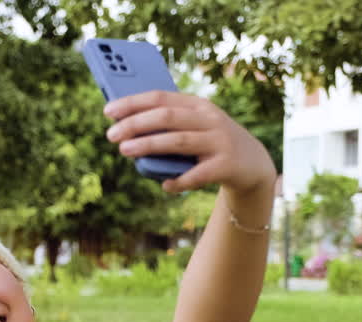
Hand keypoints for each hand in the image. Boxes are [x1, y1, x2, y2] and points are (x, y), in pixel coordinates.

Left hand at [104, 90, 276, 195]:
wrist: (253, 163)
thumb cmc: (211, 143)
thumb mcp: (195, 126)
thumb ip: (169, 125)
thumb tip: (126, 130)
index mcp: (198, 105)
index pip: (161, 97)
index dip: (133, 103)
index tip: (108, 111)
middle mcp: (209, 120)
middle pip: (167, 117)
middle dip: (136, 124)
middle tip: (111, 134)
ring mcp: (219, 142)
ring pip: (179, 141)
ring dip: (149, 146)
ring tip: (124, 151)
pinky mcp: (226, 166)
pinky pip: (197, 175)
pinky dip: (179, 180)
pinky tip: (165, 185)